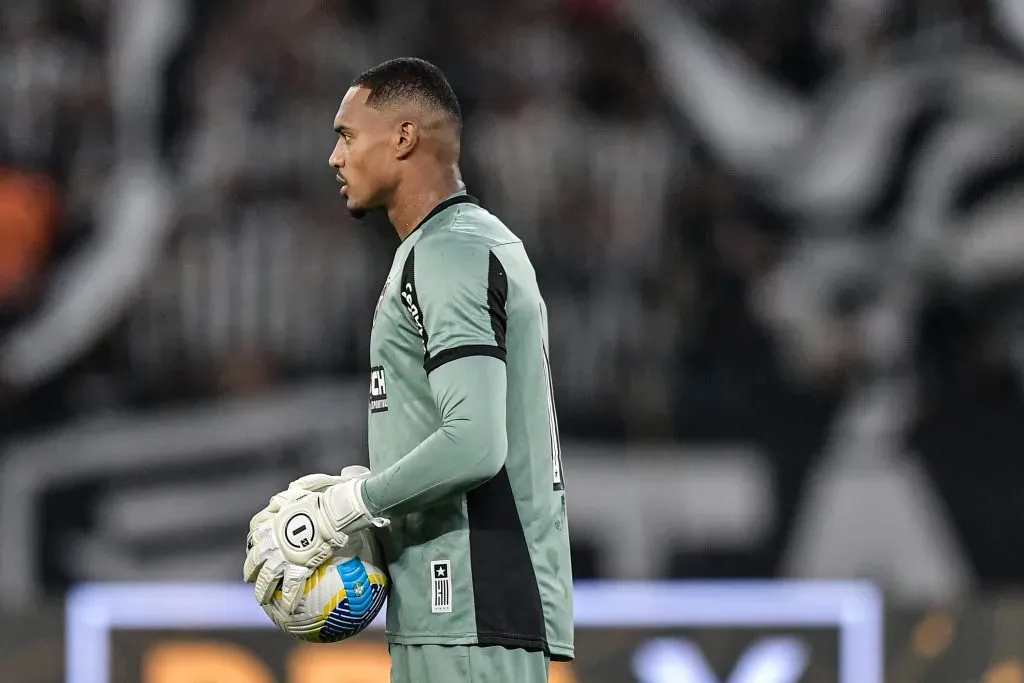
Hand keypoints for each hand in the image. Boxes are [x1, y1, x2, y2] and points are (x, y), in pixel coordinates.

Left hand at [243, 467, 387, 611]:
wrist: (335, 510)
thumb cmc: (328, 496)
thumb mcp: (311, 486)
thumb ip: (303, 486)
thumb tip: (298, 486)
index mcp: (274, 519)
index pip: (256, 528)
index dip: (254, 537)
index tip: (255, 542)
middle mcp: (272, 538)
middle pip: (254, 556)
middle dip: (250, 567)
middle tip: (250, 576)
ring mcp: (282, 554)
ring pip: (265, 576)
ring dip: (261, 589)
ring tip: (260, 599)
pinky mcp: (295, 567)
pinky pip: (289, 588)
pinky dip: (287, 599)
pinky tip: (287, 610)